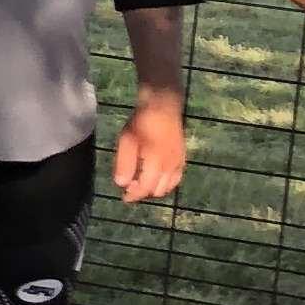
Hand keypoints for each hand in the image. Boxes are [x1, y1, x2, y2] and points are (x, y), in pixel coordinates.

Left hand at [113, 86, 188, 203]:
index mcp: (156, 164)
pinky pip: (176, 178)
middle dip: (142, 192)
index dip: (133, 196)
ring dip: (154, 188)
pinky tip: (155, 176)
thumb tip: (121, 184)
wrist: (163, 107)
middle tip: (130, 186)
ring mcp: (179, 163)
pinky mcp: (183, 158)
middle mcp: (171, 167)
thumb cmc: (141, 123)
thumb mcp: (126, 142)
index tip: (123, 197)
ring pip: (168, 187)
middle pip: (157, 191)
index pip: (145, 189)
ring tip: (140, 181)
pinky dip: (166, 183)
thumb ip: (124, 164)